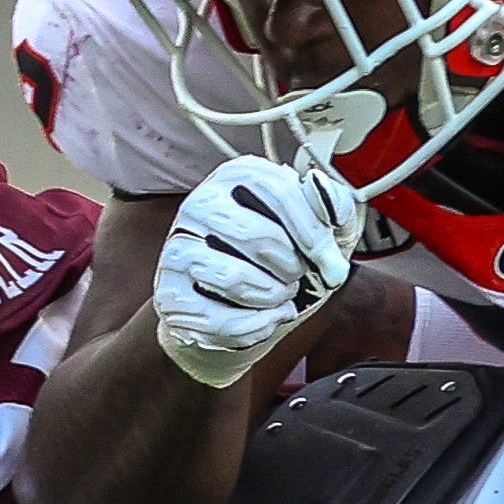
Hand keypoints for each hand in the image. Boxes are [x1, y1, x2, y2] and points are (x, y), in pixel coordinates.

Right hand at [154, 154, 354, 386]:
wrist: (236, 311)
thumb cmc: (279, 262)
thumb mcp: (316, 230)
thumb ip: (332, 206)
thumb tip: (326, 202)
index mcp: (237, 177)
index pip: (279, 191)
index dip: (314, 233)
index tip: (332, 264)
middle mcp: (201, 204)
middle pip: (260, 237)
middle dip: (293, 268)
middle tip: (297, 277)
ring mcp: (179, 249)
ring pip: (236, 279)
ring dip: (274, 296)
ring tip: (279, 294)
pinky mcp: (171, 296)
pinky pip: (223, 320)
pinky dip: (258, 327)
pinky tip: (265, 318)